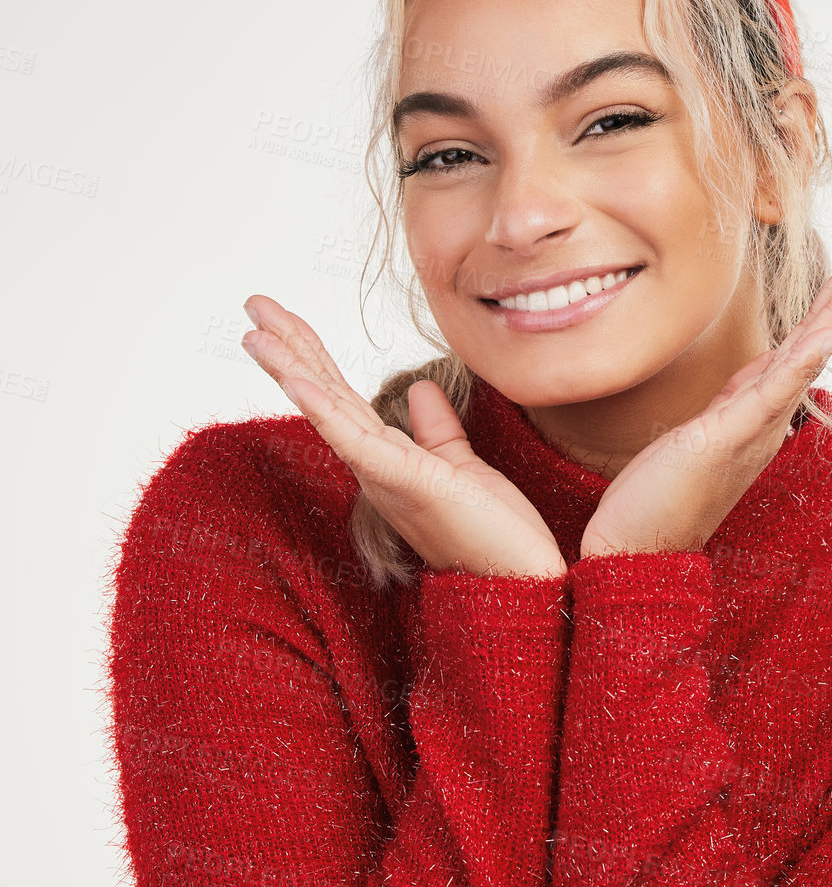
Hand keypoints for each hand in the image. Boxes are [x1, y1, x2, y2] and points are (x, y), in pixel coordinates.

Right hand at [241, 295, 566, 579]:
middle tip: (252, 302)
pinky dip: (325, 409)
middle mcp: (376, 468)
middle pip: (324, 394)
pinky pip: (358, 441)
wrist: (523, 584)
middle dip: (288, 346)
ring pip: (329, 411)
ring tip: (256, 331)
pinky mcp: (408, 483)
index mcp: (387, 459)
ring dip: (291, 368)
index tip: (281, 317)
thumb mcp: (461, 465)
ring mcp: (386, 477)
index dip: (311, 353)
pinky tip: (299, 380)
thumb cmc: (495, 534)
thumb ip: (436, 429)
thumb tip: (419, 389)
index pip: (340, 395)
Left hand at [579, 231, 831, 558]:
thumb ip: (736, 399)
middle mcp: (767, 414)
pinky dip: (801, 362)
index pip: (804, 338)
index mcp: (759, 405)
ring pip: (804, 357)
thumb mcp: (704, 428)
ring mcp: (752, 426)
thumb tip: (758, 370)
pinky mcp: (726, 438)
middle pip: (818, 337)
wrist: (638, 550)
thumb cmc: (662, 494)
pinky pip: (771, 394)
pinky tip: (826, 334)